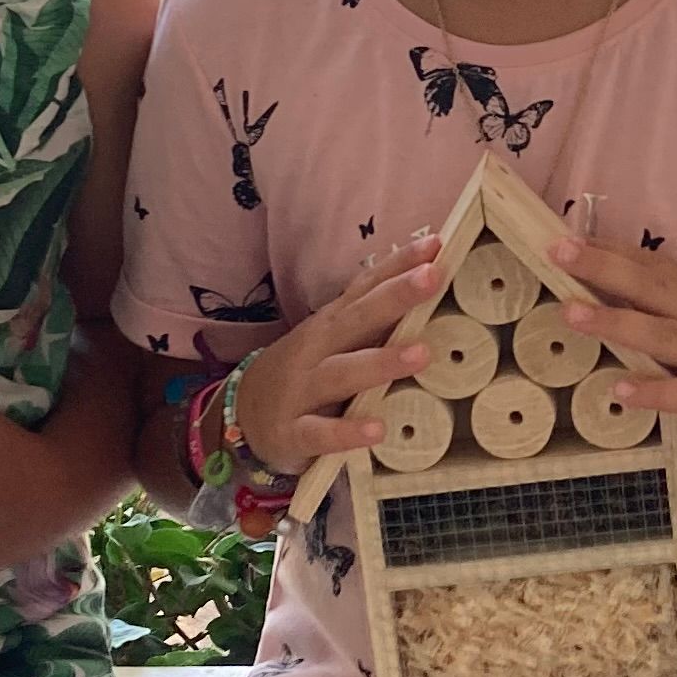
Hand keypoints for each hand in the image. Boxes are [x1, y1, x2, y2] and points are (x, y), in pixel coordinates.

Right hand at [228, 234, 442, 476]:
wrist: (241, 413)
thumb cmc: (305, 370)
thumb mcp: (333, 338)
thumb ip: (373, 316)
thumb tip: (427, 283)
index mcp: (331, 323)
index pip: (365, 287)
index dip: (397, 265)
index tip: (435, 244)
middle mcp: (316, 350)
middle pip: (356, 319)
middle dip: (394, 297)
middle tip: (432, 277)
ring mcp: (302, 390)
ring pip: (342, 373)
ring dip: (380, 362)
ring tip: (421, 354)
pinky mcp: (293, 432)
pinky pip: (321, 432)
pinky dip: (347, 432)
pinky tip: (377, 430)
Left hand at [554, 232, 676, 455]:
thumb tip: (619, 300)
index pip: (655, 267)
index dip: (613, 250)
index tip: (568, 234)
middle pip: (652, 288)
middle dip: (603, 269)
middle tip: (556, 252)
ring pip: (663, 336)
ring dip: (616, 324)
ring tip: (570, 314)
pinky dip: (655, 391)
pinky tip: (620, 390)